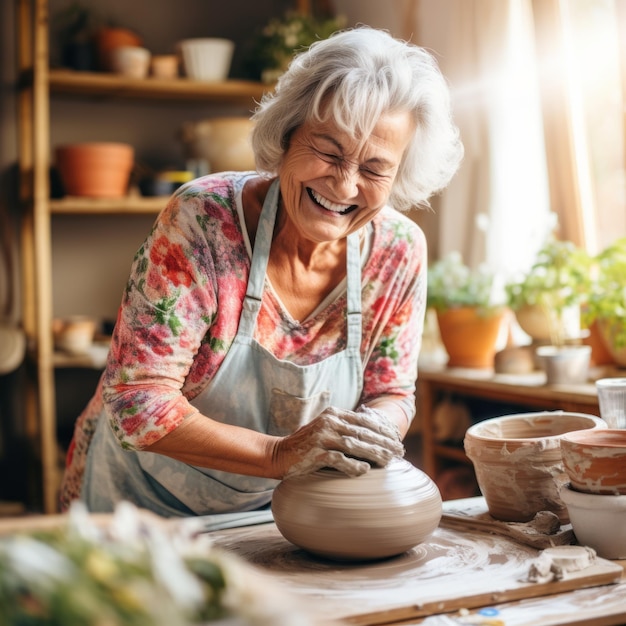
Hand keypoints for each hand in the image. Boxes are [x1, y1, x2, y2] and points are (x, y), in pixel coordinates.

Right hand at [274, 405, 404, 478]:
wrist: (278, 454)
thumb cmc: (307, 445)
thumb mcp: (325, 429)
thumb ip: (345, 428)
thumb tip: (375, 437)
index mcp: (333, 414)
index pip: (364, 420)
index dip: (383, 430)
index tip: (396, 439)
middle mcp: (328, 422)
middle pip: (363, 432)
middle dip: (384, 442)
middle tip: (400, 452)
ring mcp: (321, 437)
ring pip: (355, 445)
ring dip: (375, 454)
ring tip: (389, 461)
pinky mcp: (315, 453)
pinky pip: (339, 460)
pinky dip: (354, 466)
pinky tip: (366, 470)